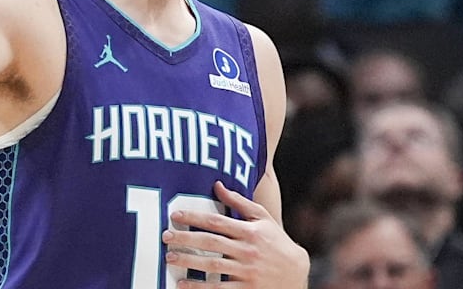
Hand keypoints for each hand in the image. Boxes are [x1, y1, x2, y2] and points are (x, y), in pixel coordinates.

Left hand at [162, 181, 309, 287]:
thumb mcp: (263, 219)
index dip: (194, 217)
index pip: (217, 221)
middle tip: (165, 236)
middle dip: (185, 238)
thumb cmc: (277, 242)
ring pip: (212, 266)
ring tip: (169, 258)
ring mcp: (246, 271)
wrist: (296, 273)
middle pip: (211, 242)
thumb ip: (239, 202)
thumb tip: (217, 185)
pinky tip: (182, 284)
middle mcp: (247, 250)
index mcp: (249, 231)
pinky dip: (199, 288)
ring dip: (188, 262)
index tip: (175, 215)